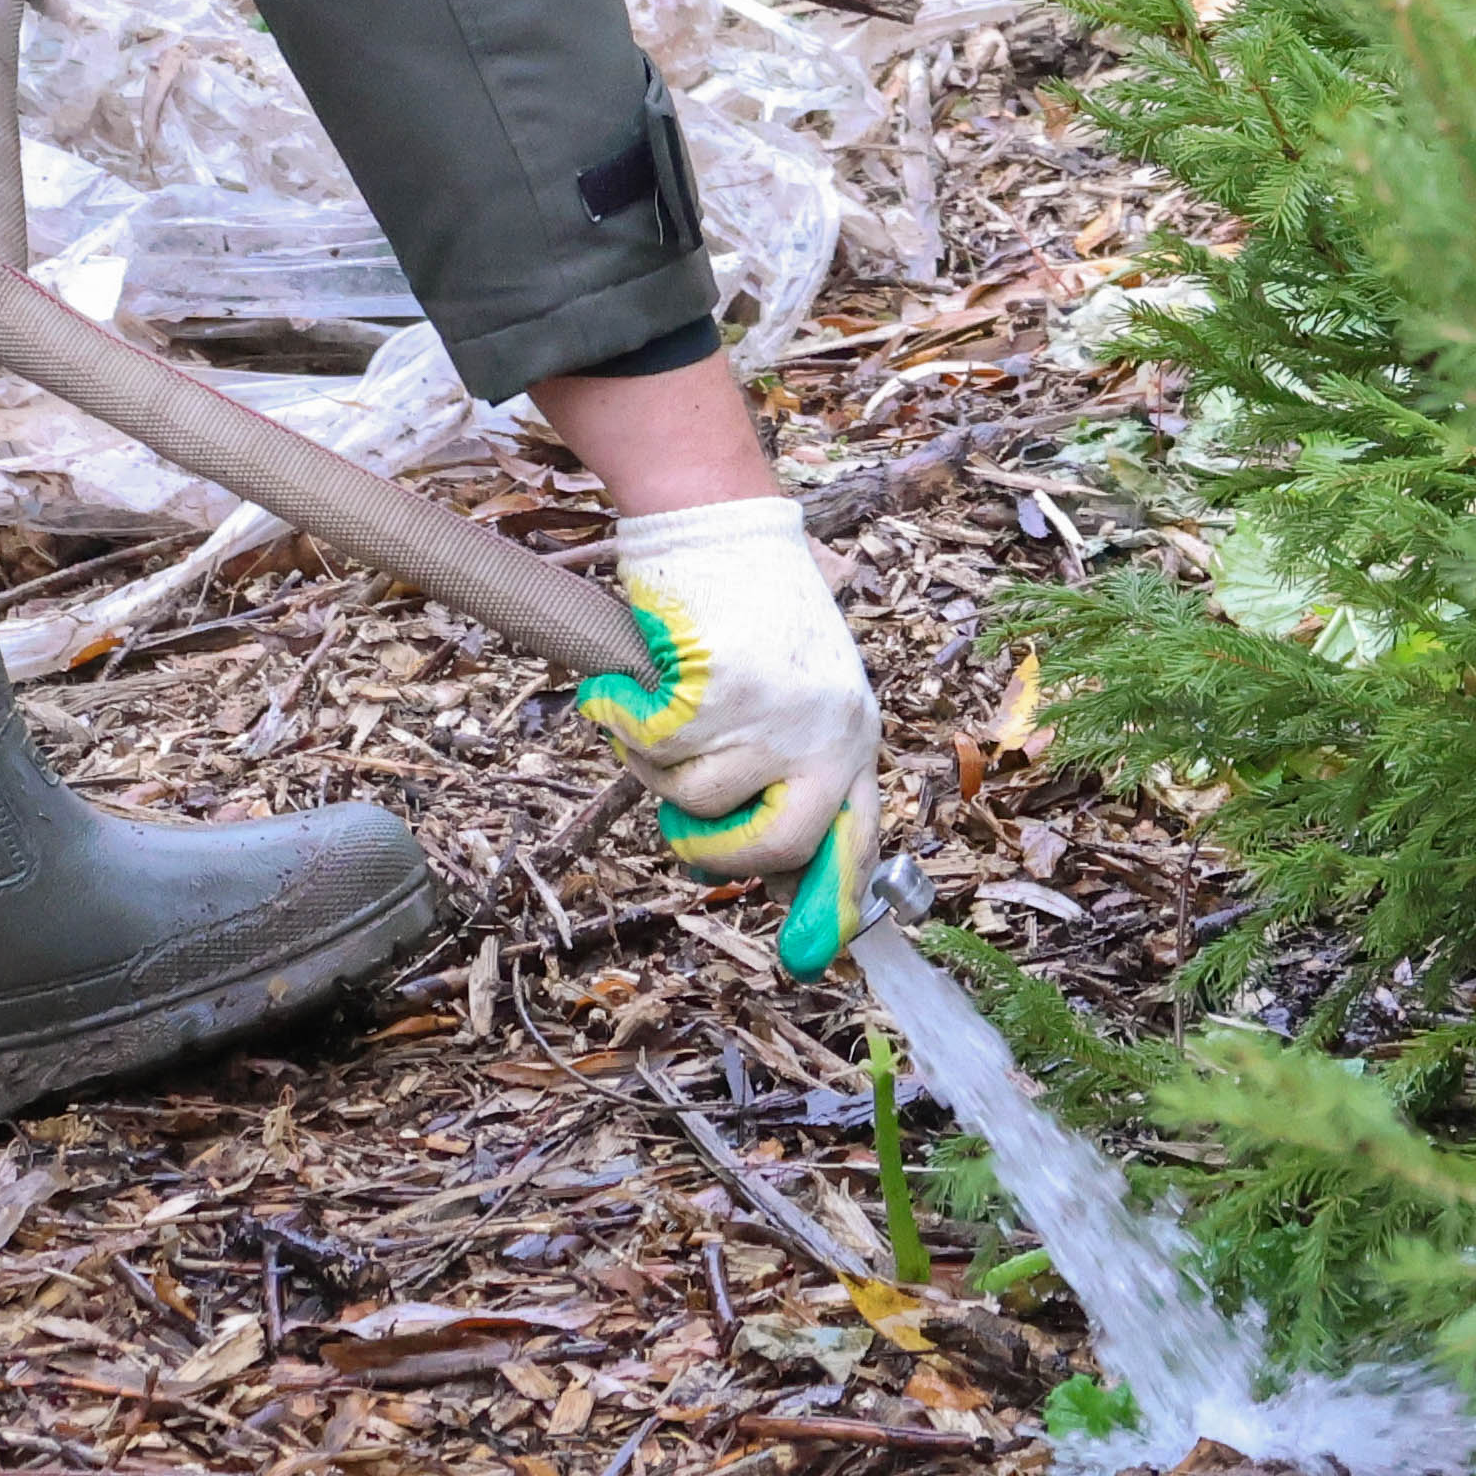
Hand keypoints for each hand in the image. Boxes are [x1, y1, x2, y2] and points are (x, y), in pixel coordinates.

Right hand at [580, 496, 887, 977]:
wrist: (717, 517)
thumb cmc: (747, 605)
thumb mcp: (795, 692)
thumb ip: (787, 769)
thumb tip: (764, 872)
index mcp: (854, 735)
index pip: (857, 841)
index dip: (831, 905)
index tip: (809, 958)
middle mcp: (832, 731)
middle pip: (777, 846)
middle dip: (714, 852)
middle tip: (681, 824)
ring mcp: (780, 712)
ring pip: (696, 797)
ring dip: (654, 764)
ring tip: (653, 710)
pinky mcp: (725, 689)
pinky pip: (653, 746)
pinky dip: (619, 721)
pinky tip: (618, 689)